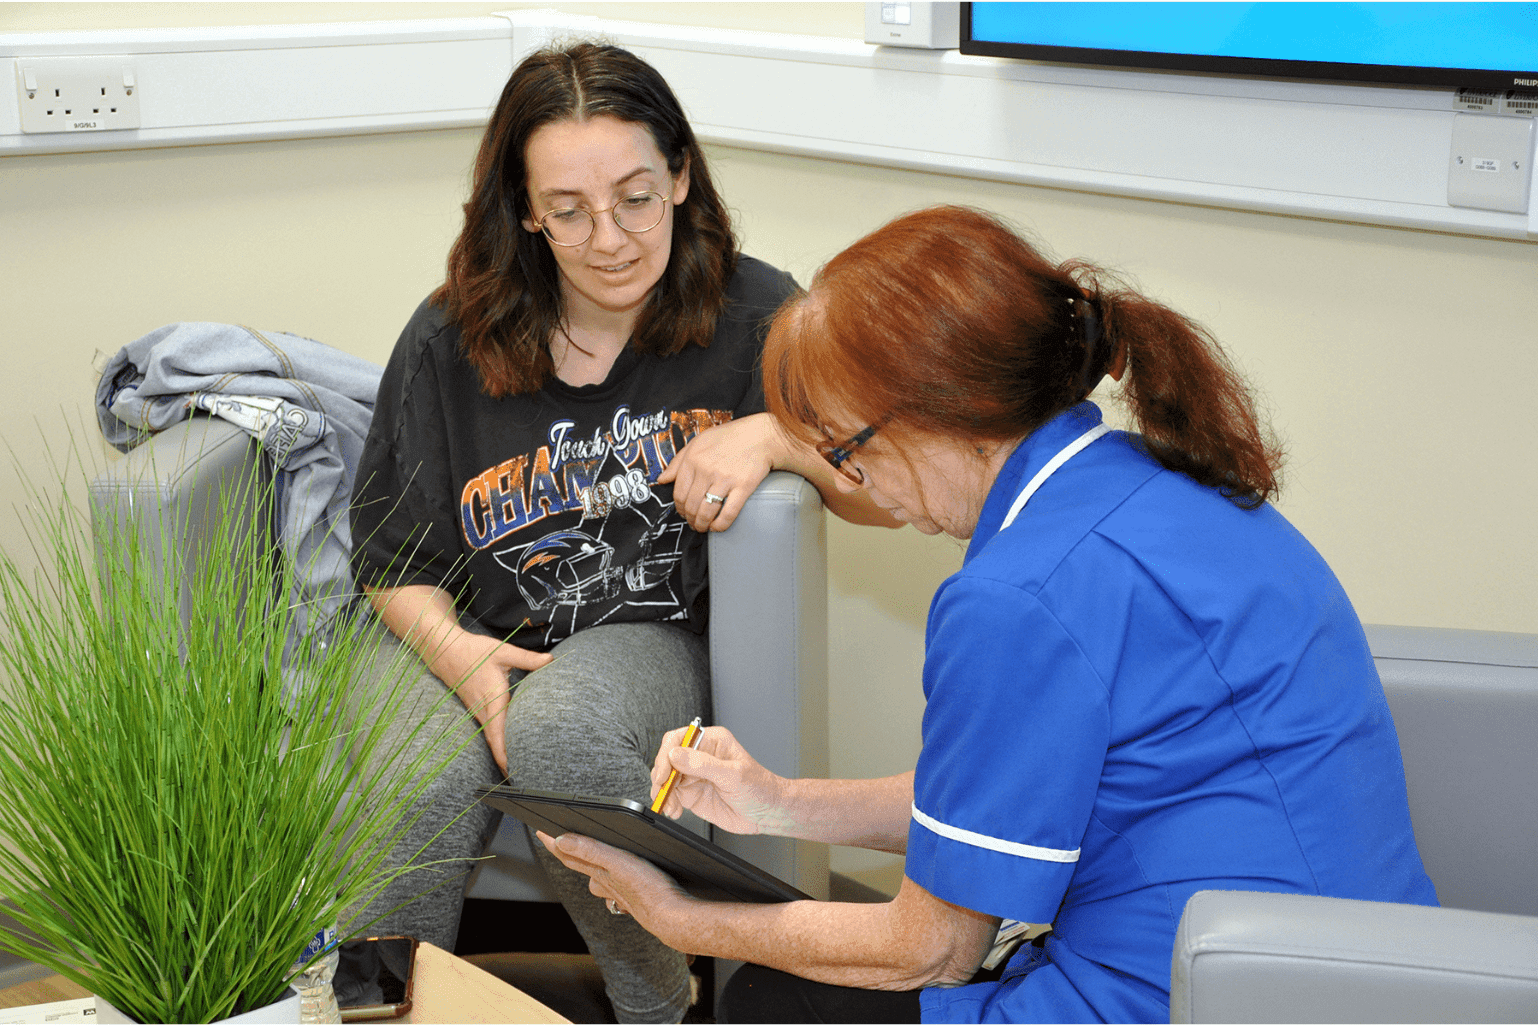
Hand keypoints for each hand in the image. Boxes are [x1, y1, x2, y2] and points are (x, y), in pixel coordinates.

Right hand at [438, 634, 553, 774]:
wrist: (446, 651)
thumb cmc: (475, 652)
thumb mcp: (504, 652)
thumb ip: (528, 659)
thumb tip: (552, 661)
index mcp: (493, 700)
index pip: (498, 736)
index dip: (505, 756)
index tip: (515, 773)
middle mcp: (484, 711)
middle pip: (495, 745)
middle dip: (508, 764)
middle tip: (525, 780)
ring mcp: (478, 712)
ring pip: (491, 740)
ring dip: (503, 755)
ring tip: (519, 771)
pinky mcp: (477, 710)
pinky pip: (488, 732)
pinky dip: (498, 744)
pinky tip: (508, 749)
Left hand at [536, 830, 696, 949]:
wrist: (673, 919)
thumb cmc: (649, 892)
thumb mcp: (618, 863)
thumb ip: (589, 851)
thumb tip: (560, 840)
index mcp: (599, 874)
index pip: (569, 856)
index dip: (554, 843)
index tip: (541, 832)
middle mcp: (605, 885)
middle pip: (583, 867)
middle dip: (574, 853)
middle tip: (564, 840)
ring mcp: (619, 894)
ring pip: (601, 880)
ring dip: (597, 869)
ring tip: (594, 856)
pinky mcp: (635, 899)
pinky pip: (619, 890)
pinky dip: (617, 884)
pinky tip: (625, 881)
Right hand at [649, 725, 790, 835]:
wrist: (767, 813)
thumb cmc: (759, 788)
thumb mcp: (733, 775)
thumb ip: (703, 764)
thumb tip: (676, 755)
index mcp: (711, 741)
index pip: (679, 739)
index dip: (667, 755)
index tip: (664, 773)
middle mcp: (700, 756)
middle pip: (668, 758)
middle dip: (662, 776)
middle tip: (663, 791)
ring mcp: (694, 775)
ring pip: (666, 778)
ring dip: (663, 792)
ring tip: (670, 805)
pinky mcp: (692, 793)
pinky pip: (671, 794)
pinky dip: (667, 803)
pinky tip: (674, 810)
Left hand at [658, 413, 788, 531]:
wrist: (761, 435)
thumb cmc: (730, 437)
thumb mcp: (698, 442)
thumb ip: (678, 461)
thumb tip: (661, 479)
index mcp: (693, 459)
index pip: (678, 493)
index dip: (679, 508)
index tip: (683, 513)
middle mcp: (706, 469)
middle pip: (690, 505)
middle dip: (690, 519)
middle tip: (693, 523)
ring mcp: (725, 479)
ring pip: (706, 512)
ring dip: (702, 525)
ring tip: (703, 527)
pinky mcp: (743, 486)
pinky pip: (727, 513)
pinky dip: (720, 525)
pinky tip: (718, 526)